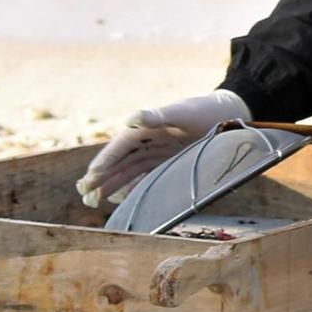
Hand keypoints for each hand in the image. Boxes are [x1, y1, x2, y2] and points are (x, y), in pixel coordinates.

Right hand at [75, 90, 250, 207]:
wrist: (228, 115)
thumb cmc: (202, 110)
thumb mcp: (180, 112)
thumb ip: (156, 115)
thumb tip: (131, 118)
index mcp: (145, 127)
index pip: (119, 147)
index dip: (104, 163)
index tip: (90, 178)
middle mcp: (147, 140)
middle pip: (120, 162)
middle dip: (101, 178)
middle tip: (83, 195)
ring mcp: (157, 152)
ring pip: (129, 171)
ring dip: (112, 185)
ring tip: (93, 201)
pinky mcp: (168, 162)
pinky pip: (145, 177)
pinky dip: (132, 187)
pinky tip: (120, 200)